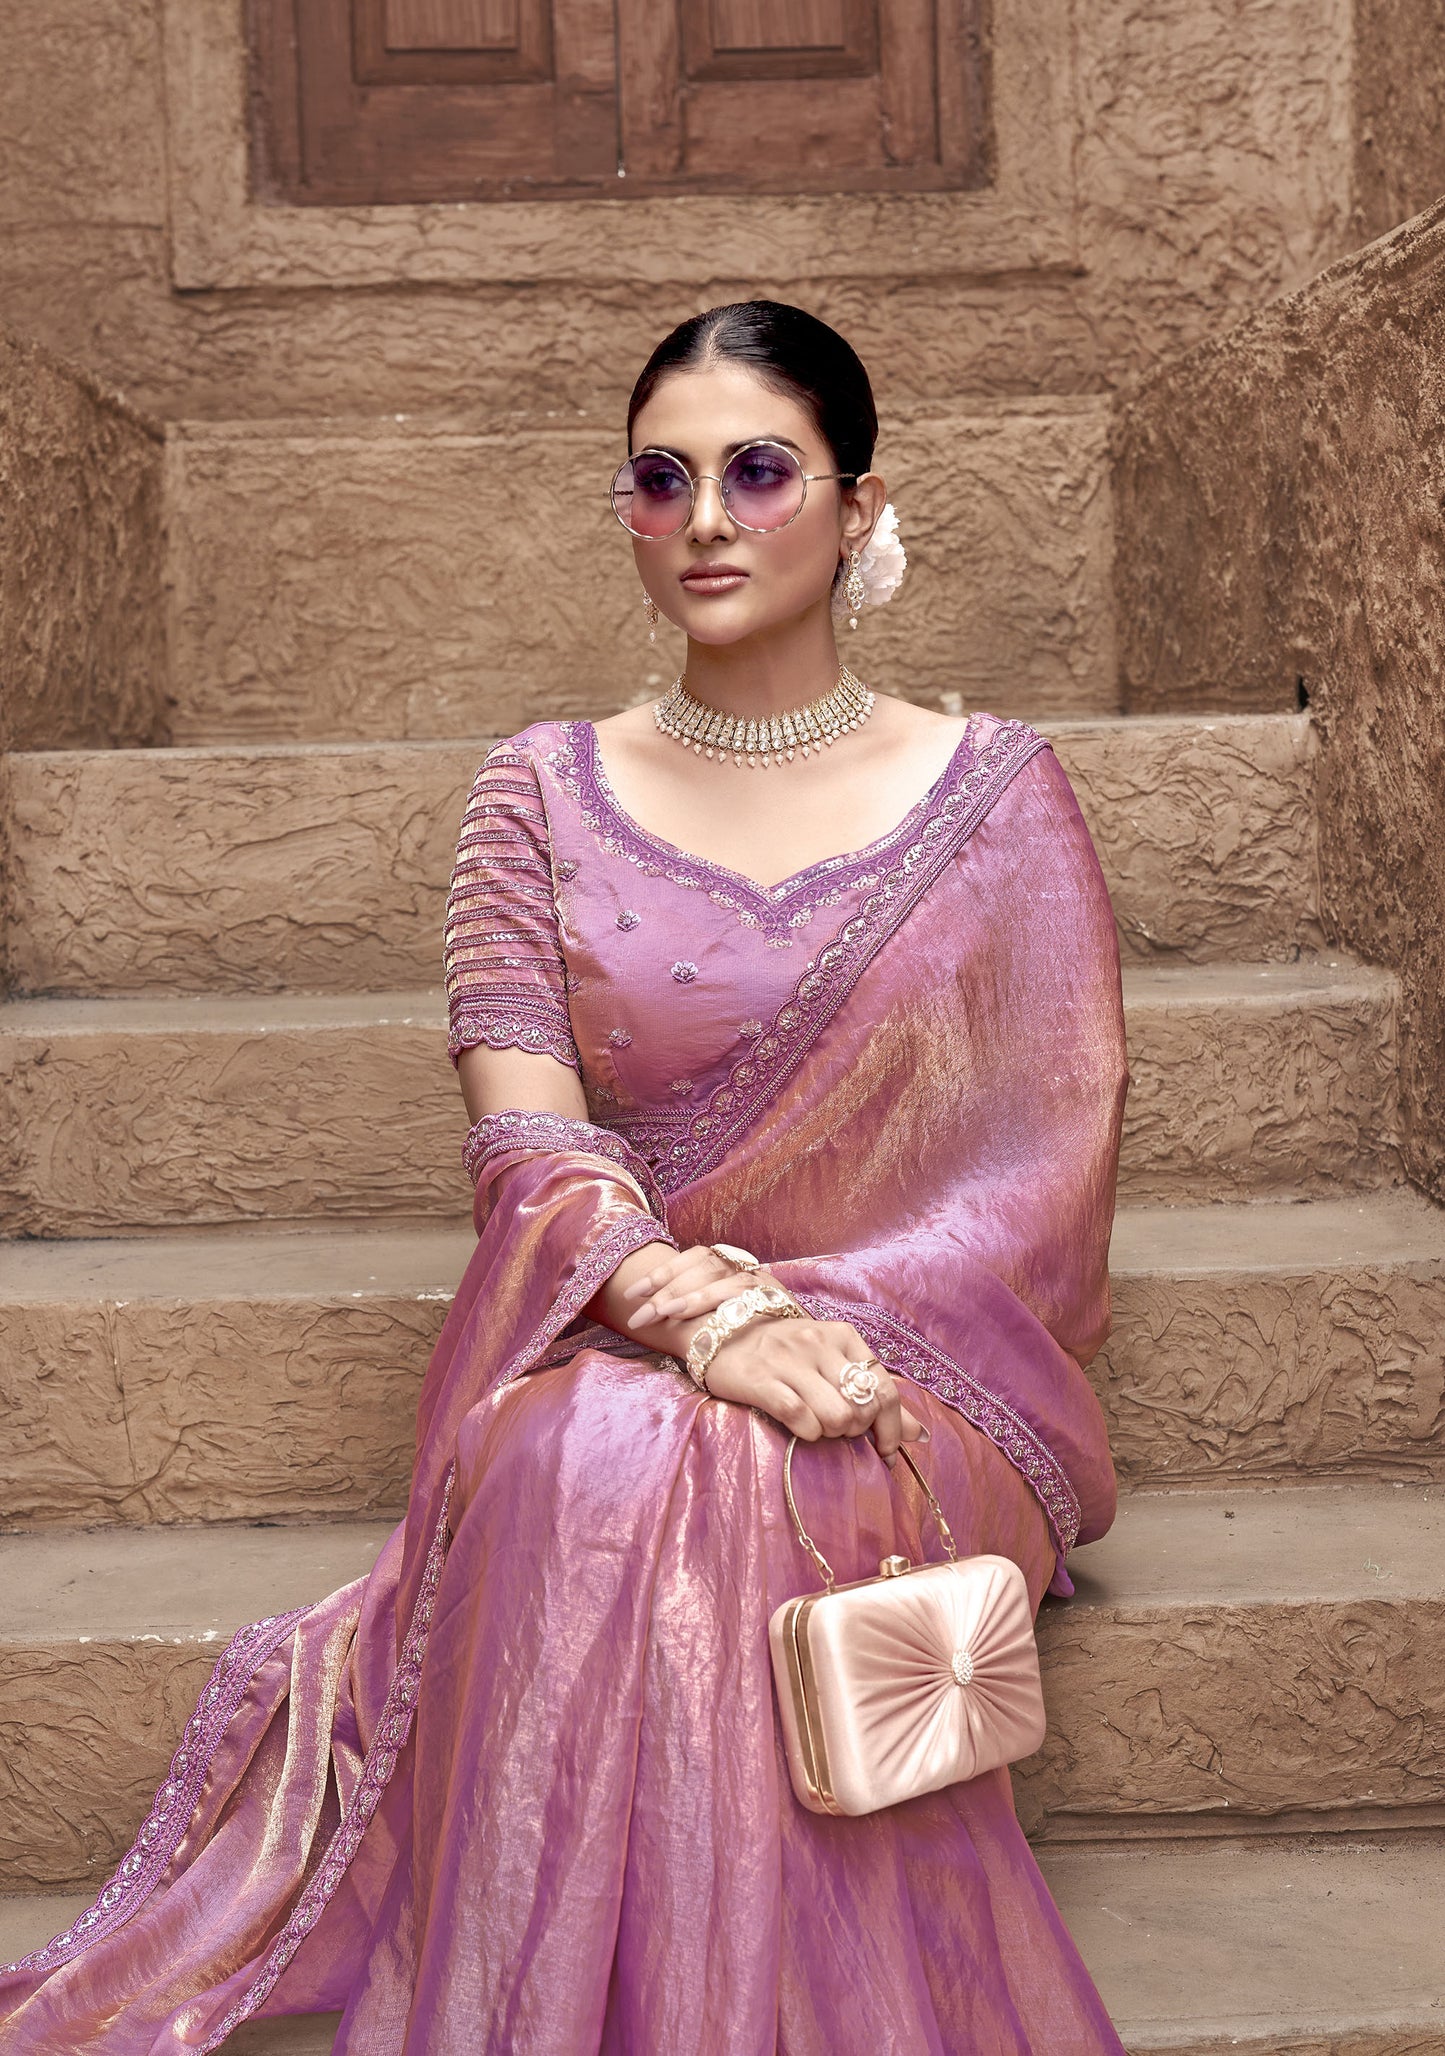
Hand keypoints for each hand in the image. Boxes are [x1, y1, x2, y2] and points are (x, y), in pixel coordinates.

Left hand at [620, 1243, 779, 1329]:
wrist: (808, 1354)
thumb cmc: (760, 1341)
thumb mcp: (727, 1319)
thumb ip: (702, 1312)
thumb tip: (656, 1314)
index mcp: (734, 1266)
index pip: (695, 1256)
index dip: (663, 1271)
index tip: (632, 1293)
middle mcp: (750, 1269)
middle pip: (704, 1266)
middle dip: (665, 1288)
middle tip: (638, 1315)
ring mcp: (765, 1283)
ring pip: (722, 1277)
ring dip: (687, 1295)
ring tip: (661, 1314)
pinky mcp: (779, 1301)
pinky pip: (742, 1294)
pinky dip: (712, 1300)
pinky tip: (689, 1314)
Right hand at [700, 1311, 926, 1466]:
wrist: (723, 1331)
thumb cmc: (786, 1351)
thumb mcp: (833, 1360)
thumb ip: (875, 1393)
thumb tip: (920, 1434)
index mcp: (843, 1336)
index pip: (884, 1388)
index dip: (891, 1428)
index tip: (884, 1449)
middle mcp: (819, 1343)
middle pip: (861, 1407)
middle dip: (856, 1430)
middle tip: (840, 1431)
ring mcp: (789, 1361)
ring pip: (836, 1416)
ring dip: (831, 1433)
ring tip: (819, 1427)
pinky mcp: (761, 1380)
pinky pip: (800, 1418)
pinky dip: (807, 1432)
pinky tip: (801, 1428)